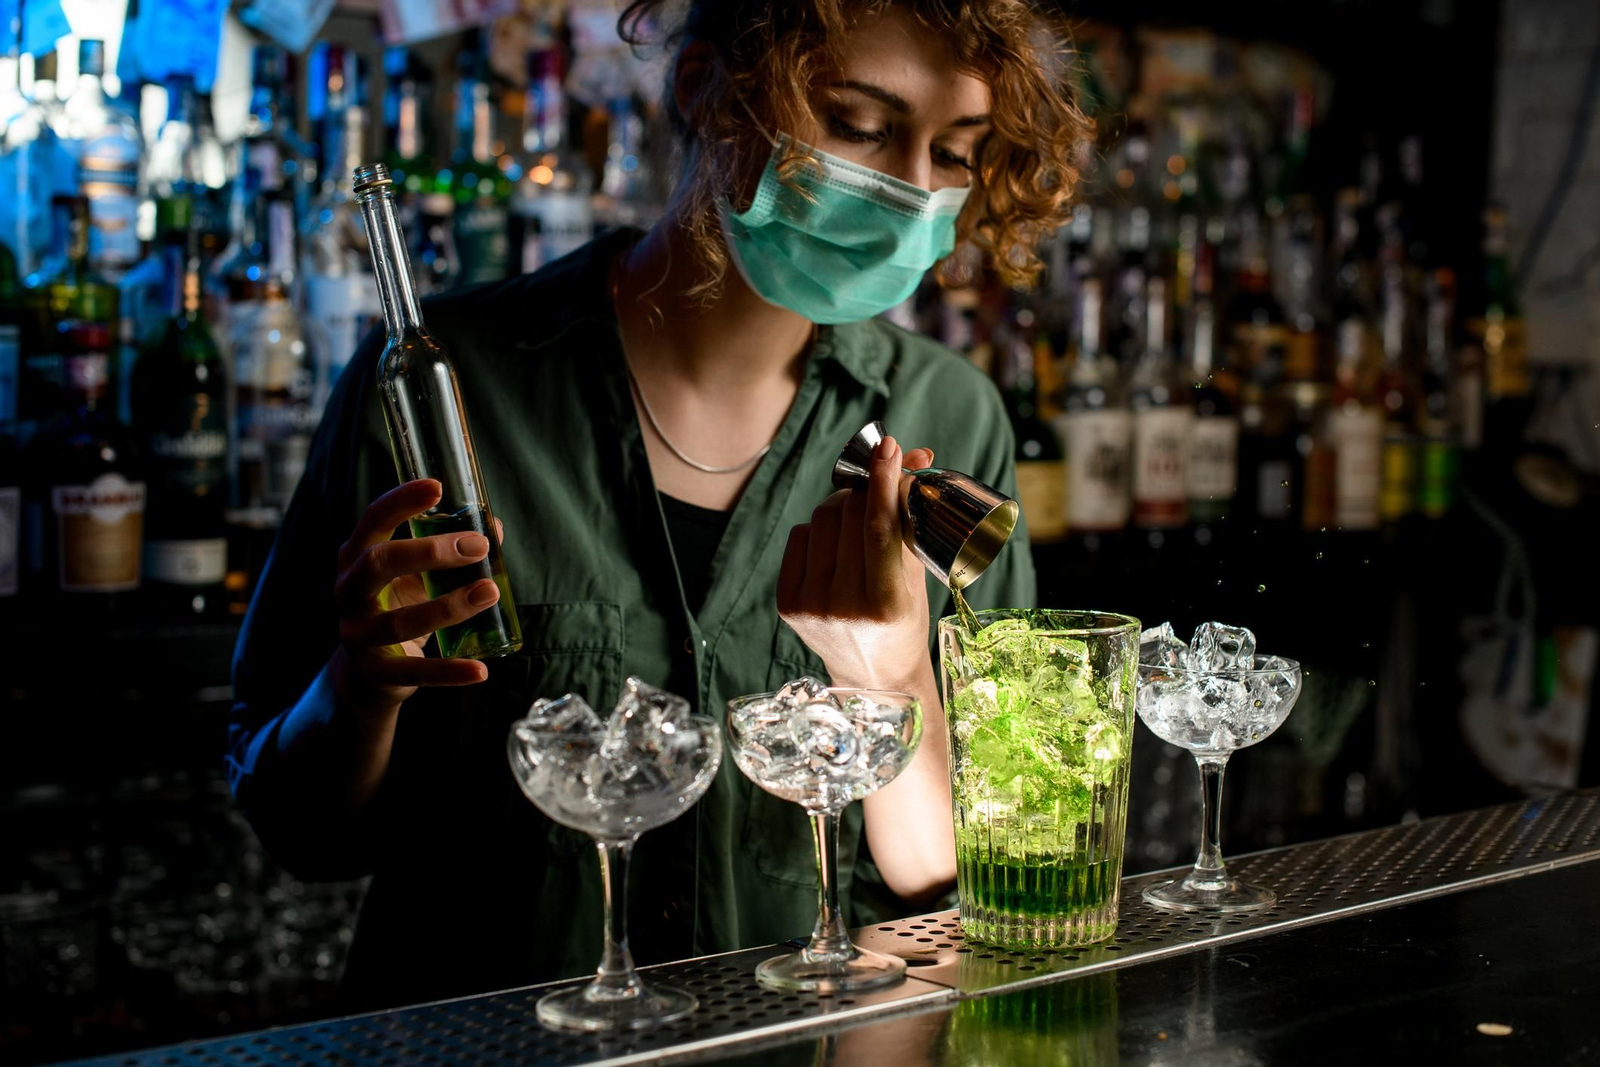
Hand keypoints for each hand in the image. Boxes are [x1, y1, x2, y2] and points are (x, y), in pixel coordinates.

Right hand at [329, 479, 501, 716]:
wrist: (366, 675)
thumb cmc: (396, 606)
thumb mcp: (417, 576)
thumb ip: (450, 552)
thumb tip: (494, 529)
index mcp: (356, 557)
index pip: (373, 520)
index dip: (402, 501)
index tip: (437, 487)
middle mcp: (348, 592)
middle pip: (378, 563)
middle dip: (430, 552)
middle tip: (478, 545)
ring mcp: (356, 634)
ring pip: (399, 620)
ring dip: (449, 606)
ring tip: (489, 592)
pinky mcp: (373, 673)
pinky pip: (414, 672)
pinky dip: (450, 672)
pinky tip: (481, 671)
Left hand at [777, 436, 934, 691]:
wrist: (871, 676)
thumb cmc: (904, 621)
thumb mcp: (918, 576)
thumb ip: (912, 517)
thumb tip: (917, 453)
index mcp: (886, 604)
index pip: (879, 528)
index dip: (882, 482)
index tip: (888, 448)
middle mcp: (844, 606)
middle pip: (847, 516)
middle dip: (864, 491)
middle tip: (877, 489)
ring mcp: (810, 606)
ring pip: (820, 520)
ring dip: (840, 506)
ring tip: (857, 518)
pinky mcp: (787, 603)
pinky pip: (799, 537)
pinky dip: (818, 529)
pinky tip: (833, 541)